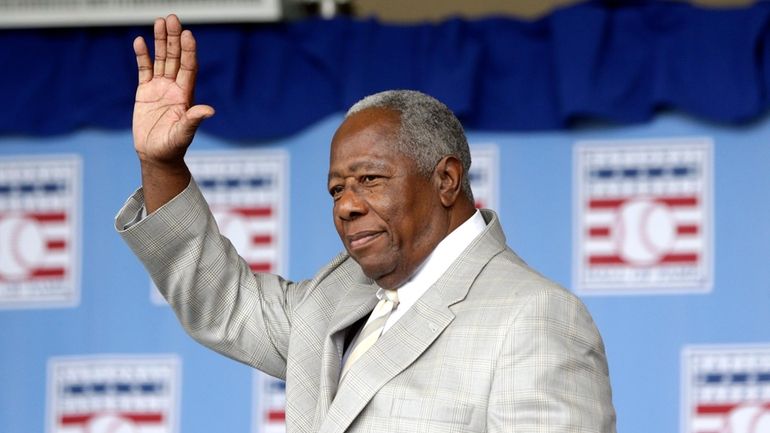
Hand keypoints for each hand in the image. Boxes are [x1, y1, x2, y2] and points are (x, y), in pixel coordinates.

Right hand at [132, 14, 213, 164]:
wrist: (156, 155)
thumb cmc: (172, 148)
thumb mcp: (183, 134)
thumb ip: (193, 120)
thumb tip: (209, 110)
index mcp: (185, 95)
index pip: (188, 67)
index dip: (188, 51)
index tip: (188, 34)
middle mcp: (174, 88)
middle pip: (175, 58)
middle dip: (174, 39)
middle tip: (172, 18)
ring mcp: (160, 88)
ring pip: (161, 60)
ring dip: (160, 42)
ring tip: (159, 22)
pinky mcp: (145, 92)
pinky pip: (144, 69)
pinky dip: (142, 56)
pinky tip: (140, 41)